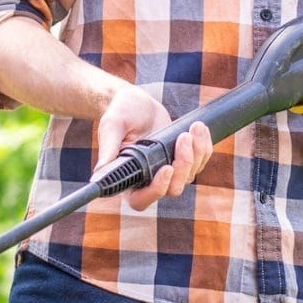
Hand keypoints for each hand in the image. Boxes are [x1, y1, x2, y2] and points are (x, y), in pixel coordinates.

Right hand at [95, 85, 212, 210]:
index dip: (157, 189)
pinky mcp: (181, 160)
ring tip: (194, 127)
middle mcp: (148, 180)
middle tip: (184, 137)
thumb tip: (98, 175)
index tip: (167, 167)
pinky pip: (199, 162)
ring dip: (196, 153)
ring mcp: (167, 171)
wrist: (136, 102)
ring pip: (189, 176)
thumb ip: (108, 149)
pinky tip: (199, 129)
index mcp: (127, 178)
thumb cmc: (120, 113)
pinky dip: (204, 147)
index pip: (141, 200)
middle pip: (173, 189)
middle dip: (183, 164)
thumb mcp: (112, 126)